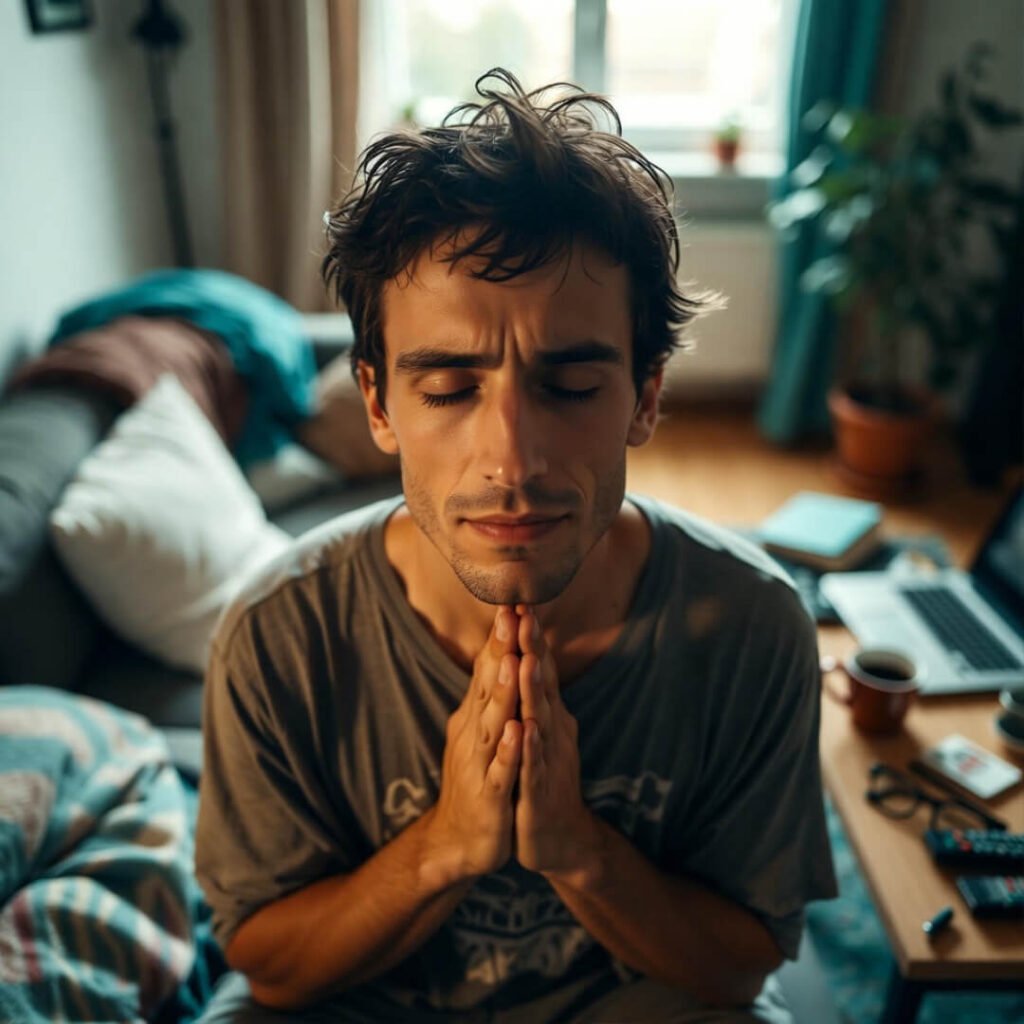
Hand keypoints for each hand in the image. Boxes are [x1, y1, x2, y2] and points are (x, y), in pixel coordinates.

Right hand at [424, 606, 522, 884]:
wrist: (459, 841)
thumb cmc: (478, 780)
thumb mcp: (482, 733)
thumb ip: (489, 695)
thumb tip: (499, 653)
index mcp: (476, 718)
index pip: (487, 670)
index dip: (500, 638)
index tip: (513, 601)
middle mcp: (473, 734)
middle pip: (486, 686)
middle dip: (499, 651)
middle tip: (510, 614)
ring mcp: (480, 764)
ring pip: (491, 724)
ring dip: (500, 693)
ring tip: (511, 661)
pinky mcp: (491, 797)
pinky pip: (500, 771)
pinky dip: (508, 750)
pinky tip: (518, 731)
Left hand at [513, 606, 595, 877]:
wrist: (558, 839)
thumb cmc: (544, 781)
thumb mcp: (539, 733)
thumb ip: (536, 696)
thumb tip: (532, 656)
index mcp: (547, 716)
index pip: (538, 668)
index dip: (530, 637)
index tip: (518, 602)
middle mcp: (551, 730)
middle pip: (542, 684)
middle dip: (533, 650)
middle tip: (525, 615)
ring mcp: (547, 760)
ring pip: (539, 720)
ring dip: (534, 691)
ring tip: (526, 661)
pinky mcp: (538, 791)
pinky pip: (533, 766)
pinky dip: (529, 746)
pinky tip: (524, 728)